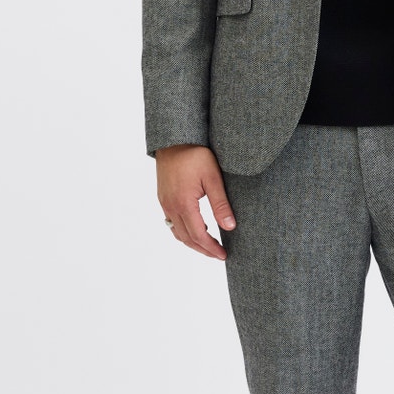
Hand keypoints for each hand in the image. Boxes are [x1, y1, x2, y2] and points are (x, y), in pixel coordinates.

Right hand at [155, 144, 235, 260]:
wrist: (173, 139)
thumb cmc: (195, 154)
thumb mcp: (213, 178)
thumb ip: (221, 204)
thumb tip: (230, 227)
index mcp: (184, 204)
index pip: (198, 235)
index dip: (211, 248)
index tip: (223, 255)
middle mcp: (171, 206)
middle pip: (186, 238)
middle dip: (203, 249)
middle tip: (219, 255)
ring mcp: (164, 202)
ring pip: (177, 232)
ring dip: (193, 242)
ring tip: (209, 245)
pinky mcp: (163, 197)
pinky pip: (171, 222)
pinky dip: (184, 231)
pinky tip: (196, 228)